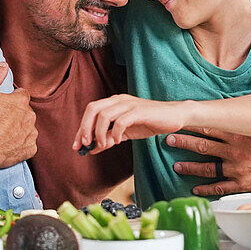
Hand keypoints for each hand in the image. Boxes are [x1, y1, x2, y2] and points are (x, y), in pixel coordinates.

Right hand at [0, 62, 36, 169]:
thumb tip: (3, 64)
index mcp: (21, 101)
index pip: (22, 94)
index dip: (12, 97)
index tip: (4, 103)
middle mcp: (30, 117)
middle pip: (25, 111)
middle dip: (16, 113)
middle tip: (0, 119)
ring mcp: (31, 134)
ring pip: (28, 128)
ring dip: (20, 128)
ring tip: (3, 133)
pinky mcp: (29, 149)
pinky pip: (28, 144)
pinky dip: (21, 144)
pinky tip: (8, 144)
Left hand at [74, 95, 188, 153]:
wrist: (174, 116)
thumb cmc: (149, 123)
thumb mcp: (125, 133)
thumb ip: (109, 139)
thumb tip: (91, 149)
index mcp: (114, 102)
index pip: (90, 111)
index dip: (80, 128)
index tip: (76, 145)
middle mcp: (118, 99)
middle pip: (93, 109)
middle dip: (85, 127)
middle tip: (85, 144)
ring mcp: (129, 104)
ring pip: (104, 114)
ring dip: (99, 132)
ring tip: (103, 145)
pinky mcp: (139, 111)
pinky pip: (121, 121)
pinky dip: (116, 132)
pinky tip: (119, 141)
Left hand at [168, 128, 250, 196]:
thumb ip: (241, 121)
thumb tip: (224, 110)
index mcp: (239, 134)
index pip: (210, 127)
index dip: (192, 124)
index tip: (178, 122)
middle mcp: (236, 151)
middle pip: (204, 145)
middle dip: (184, 142)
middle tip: (169, 139)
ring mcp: (237, 169)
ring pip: (207, 168)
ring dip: (189, 166)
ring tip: (176, 165)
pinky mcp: (241, 184)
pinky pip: (219, 187)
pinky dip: (205, 188)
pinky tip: (195, 188)